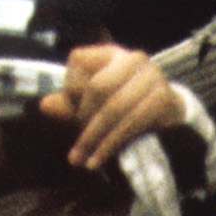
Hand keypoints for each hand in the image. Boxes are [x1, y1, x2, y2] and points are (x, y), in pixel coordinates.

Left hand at [40, 43, 187, 172]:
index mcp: (111, 54)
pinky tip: (98, 161)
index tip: (71, 115)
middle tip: (76, 148)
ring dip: (94, 139)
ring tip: (81, 161)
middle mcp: (133, 58)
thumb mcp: (94, 107)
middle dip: (83, 121)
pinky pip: (131, 122)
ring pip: (114, 107)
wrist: (171, 119)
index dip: (70, 89)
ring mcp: (152, 76)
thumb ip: (70, 106)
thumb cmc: (125, 109)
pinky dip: (111, 145)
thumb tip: (44, 106)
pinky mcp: (163, 97)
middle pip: (98, 87)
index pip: (78, 60)